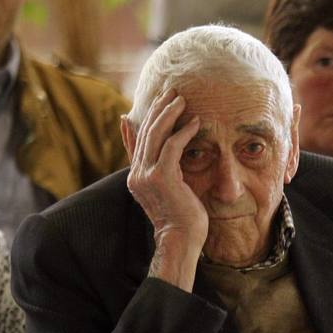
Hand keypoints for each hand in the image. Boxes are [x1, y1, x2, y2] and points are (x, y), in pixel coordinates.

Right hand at [123, 90, 208, 288]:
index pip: (136, 141)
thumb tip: (170, 153)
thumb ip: (167, 171)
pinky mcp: (161, 177)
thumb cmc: (183, 219)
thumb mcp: (171, 191)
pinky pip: (172, 146)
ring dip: (170, 113)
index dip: (144, 119)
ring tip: (182, 99)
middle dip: (159, 109)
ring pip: (156, 135)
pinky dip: (184, 132)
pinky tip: (196, 122)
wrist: (181, 240)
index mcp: (136, 177)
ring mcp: (146, 175)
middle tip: (172, 92)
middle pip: (145, 132)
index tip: (154, 101)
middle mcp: (137, 174)